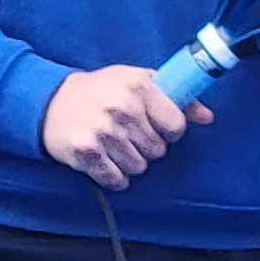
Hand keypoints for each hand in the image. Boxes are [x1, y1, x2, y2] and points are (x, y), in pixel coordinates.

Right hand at [40, 65, 213, 190]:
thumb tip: (208, 116)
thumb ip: (176, 97)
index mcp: (139, 86)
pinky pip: (117, 180)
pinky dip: (115, 176)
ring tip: (116, 144)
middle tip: (131, 135)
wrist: (51, 100)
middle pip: (158, 150)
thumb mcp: (138, 80)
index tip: (159, 127)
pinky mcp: (86, 154)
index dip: (170, 130)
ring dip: (131, 161)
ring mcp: (104, 133)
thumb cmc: (101, 89)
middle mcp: (123, 109)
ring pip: (139, 168)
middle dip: (148, 147)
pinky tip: (107, 160)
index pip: (176, 125)